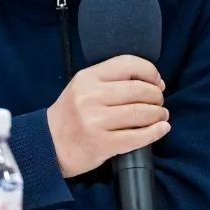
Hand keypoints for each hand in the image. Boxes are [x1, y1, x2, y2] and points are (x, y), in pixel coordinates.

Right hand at [47, 55, 169, 177]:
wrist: (48, 145)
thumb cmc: (71, 115)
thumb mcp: (82, 87)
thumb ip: (111, 80)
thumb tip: (153, 81)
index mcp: (87, 78)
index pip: (128, 64)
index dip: (150, 71)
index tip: (157, 81)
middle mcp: (91, 97)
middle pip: (139, 90)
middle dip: (156, 96)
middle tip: (158, 102)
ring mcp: (96, 121)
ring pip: (141, 112)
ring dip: (158, 114)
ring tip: (160, 115)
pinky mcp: (102, 144)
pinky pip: (138, 136)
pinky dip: (155, 132)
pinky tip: (161, 129)